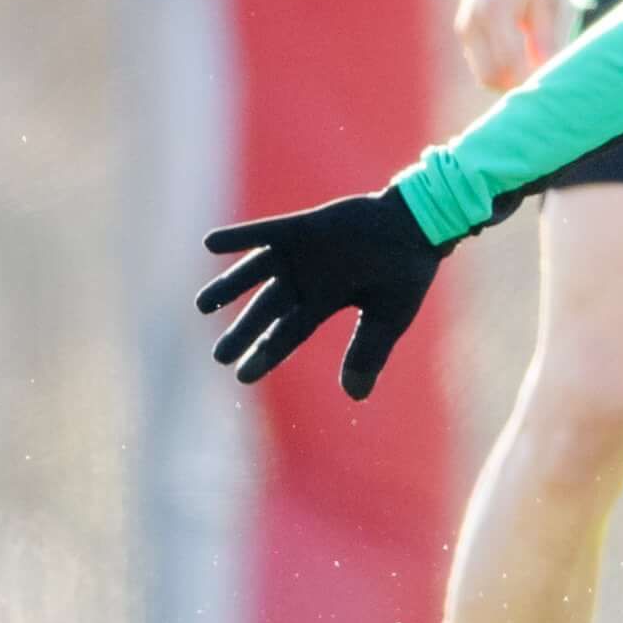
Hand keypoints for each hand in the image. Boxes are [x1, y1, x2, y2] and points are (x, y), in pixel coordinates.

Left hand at [197, 192, 447, 399]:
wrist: (420, 224)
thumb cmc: (406, 272)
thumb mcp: (389, 317)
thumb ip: (369, 352)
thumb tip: (355, 397)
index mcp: (325, 302)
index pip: (289, 332)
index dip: (266, 354)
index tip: (241, 376)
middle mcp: (307, 279)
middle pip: (267, 308)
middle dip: (243, 331)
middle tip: (218, 356)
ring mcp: (302, 252)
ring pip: (256, 271)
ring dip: (229, 286)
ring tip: (203, 305)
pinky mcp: (303, 226)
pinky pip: (263, 231)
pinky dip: (238, 236)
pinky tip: (211, 244)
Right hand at [455, 0, 564, 92]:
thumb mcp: (545, 1)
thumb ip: (544, 38)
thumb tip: (547, 70)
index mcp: (495, 13)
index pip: (509, 64)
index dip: (529, 79)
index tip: (550, 82)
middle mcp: (472, 23)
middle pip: (489, 76)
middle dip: (515, 86)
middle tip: (542, 82)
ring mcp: (463, 28)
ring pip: (481, 73)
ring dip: (506, 79)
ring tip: (533, 70)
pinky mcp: (462, 29)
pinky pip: (478, 61)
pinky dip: (497, 68)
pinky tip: (520, 60)